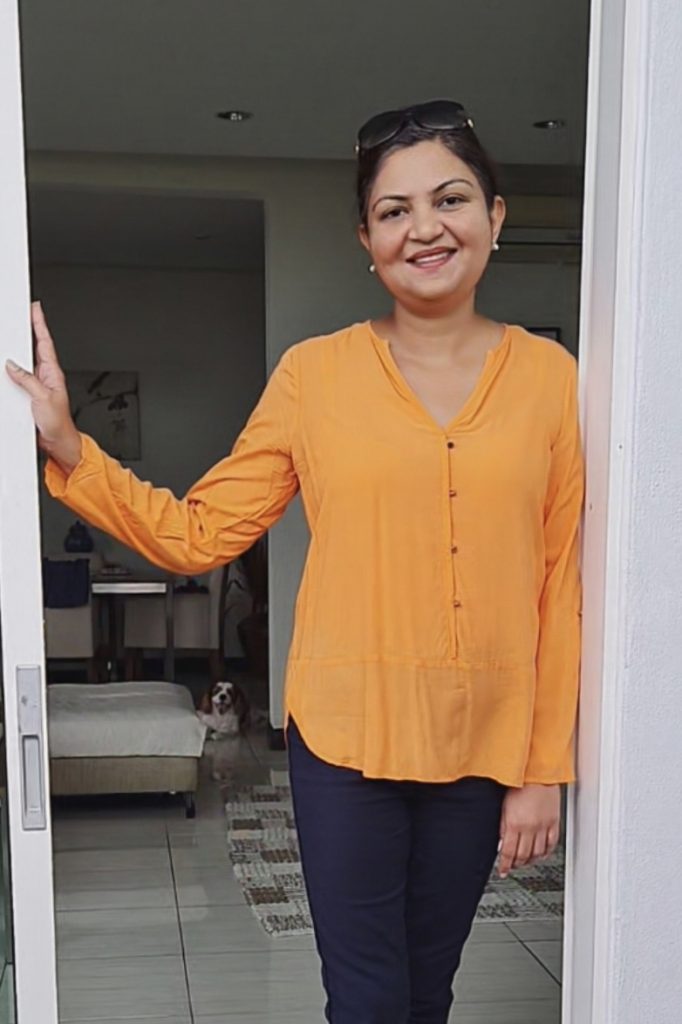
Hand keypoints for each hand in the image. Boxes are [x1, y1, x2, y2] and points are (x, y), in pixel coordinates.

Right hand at [5, 301, 81, 471]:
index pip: (44, 342)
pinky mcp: (29, 394)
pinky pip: (18, 377)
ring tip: (13, 332)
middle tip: (23, 313)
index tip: (35, 308)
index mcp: (53, 372)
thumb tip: (13, 366)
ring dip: (18, 350)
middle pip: (33, 348)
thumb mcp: (43, 398)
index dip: (40, 324)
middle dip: (28, 330)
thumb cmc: (59, 422)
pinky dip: (12, 369)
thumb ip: (27, 381)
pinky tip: (7, 365)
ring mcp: (37, 384)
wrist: (59, 440)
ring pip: (24, 362)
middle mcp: (45, 376)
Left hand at [497, 783, 560, 878]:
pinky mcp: (554, 822)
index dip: (505, 865)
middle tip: (512, 867)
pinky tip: (540, 854)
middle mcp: (530, 827)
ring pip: (538, 853)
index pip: (509, 852)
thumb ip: (502, 826)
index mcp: (514, 823)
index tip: (502, 871)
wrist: (538, 770)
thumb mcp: (503, 805)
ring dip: (530, 860)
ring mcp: (544, 826)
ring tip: (524, 862)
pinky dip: (545, 852)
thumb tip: (500, 843)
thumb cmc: (519, 782)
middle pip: (523, 855)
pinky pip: (551, 844)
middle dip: (516, 864)